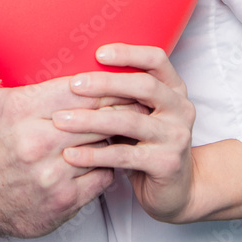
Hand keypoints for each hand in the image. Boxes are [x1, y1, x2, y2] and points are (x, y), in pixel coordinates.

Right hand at [0, 76, 115, 238]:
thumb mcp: (1, 103)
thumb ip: (36, 89)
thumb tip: (74, 76)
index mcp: (24, 110)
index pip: (82, 92)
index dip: (110, 86)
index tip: (125, 83)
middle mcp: (38, 141)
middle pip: (98, 119)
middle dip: (123, 109)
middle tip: (140, 104)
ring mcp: (52, 174)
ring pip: (104, 148)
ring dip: (118, 139)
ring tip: (131, 129)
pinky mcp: (62, 200)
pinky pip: (102, 178)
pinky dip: (108, 166)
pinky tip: (109, 158)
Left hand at [52, 44, 195, 221]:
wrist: (176, 189)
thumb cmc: (145, 144)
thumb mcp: (138, 113)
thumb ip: (119, 95)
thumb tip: (74, 75)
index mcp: (174, 89)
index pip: (156, 59)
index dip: (128, 53)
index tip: (98, 53)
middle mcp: (181, 109)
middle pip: (144, 86)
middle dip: (105, 83)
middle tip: (73, 85)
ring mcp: (176, 137)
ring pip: (130, 121)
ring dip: (91, 120)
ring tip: (61, 120)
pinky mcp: (166, 164)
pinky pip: (124, 155)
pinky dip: (95, 153)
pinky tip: (72, 153)